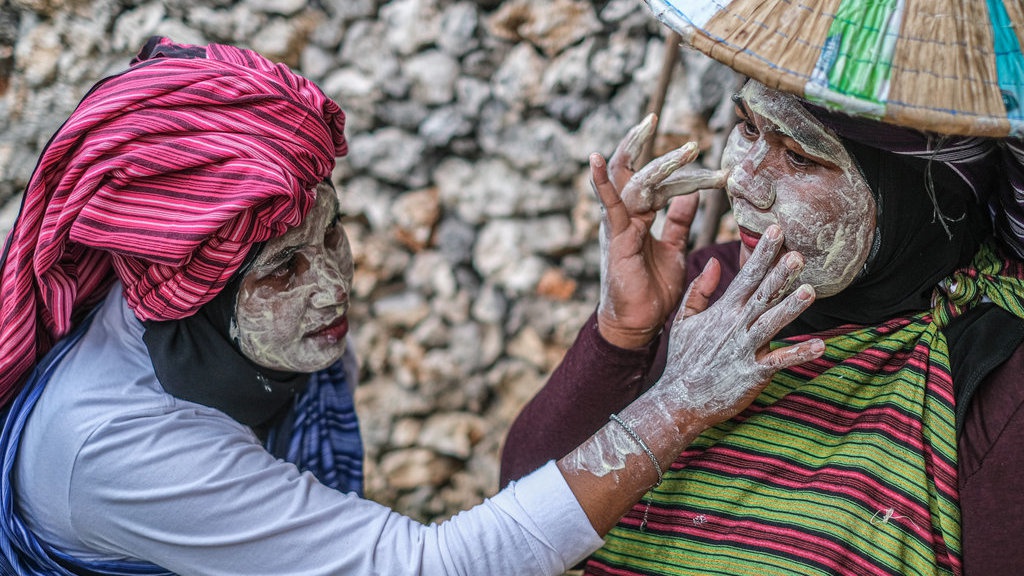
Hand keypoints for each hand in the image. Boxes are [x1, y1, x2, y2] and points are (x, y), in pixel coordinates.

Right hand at [592, 114, 727, 348]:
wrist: (637, 323)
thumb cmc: (652, 290)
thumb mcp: (674, 250)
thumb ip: (678, 222)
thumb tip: (689, 196)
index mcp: (639, 216)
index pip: (659, 182)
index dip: (682, 171)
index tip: (710, 163)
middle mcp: (625, 214)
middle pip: (632, 169)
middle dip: (644, 143)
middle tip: (656, 116)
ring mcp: (617, 223)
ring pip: (633, 181)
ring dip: (657, 161)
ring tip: (676, 141)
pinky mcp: (615, 236)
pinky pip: (609, 204)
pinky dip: (602, 181)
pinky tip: (597, 158)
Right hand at [647, 224, 823, 429]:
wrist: (679, 399)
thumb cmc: (683, 360)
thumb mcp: (683, 320)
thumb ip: (699, 290)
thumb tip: (712, 262)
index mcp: (722, 311)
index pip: (746, 275)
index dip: (762, 253)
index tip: (776, 230)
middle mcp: (735, 326)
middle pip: (762, 295)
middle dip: (780, 274)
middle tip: (799, 254)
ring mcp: (744, 349)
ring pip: (771, 324)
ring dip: (791, 308)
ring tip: (810, 291)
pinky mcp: (752, 373)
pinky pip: (779, 361)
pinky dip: (799, 354)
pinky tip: (820, 346)